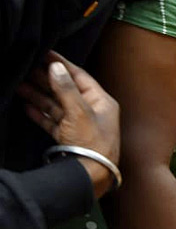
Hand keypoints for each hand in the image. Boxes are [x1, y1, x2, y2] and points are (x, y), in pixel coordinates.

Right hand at [17, 51, 120, 196]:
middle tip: (27, 68)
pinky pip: (53, 121)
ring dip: (38, 96)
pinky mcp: (68, 138)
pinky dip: (40, 114)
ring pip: (56, 105)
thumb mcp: (79, 113)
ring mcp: (79, 125)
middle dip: (46, 80)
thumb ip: (66, 89)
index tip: (45, 54)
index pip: (80, 77)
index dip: (63, 65)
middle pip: (66, 90)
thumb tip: (56, 67)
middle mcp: (92, 111)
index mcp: (101, 101)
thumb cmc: (92, 143)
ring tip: (19, 85)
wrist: (91, 175)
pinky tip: (26, 107)